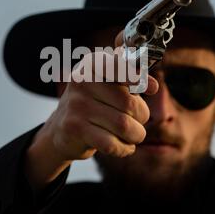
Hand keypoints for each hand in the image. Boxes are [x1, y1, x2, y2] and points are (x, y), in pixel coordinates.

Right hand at [25, 30, 158, 189]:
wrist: (61, 129)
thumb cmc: (93, 103)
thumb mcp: (107, 83)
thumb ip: (130, 77)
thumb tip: (153, 84)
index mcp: (91, 65)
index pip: (118, 66)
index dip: (138, 77)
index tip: (152, 88)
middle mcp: (81, 81)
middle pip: (129, 102)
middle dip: (142, 115)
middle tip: (139, 120)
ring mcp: (76, 105)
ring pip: (124, 125)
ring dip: (136, 134)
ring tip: (134, 135)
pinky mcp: (74, 129)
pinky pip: (112, 143)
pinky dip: (124, 148)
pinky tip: (124, 146)